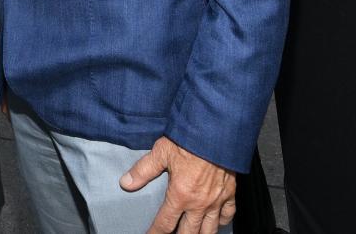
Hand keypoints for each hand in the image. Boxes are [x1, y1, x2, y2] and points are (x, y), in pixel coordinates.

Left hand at [120, 137, 235, 233]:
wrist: (216, 132)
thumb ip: (143, 170)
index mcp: (180, 195)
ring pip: (209, 230)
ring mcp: (216, 201)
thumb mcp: (161, 152)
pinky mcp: (230, 193)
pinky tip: (216, 223)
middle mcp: (199, 203)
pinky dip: (221, 222)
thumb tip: (125, 183)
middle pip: (189, 232)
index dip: (155, 233)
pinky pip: (227, 215)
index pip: (165, 223)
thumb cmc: (189, 140)